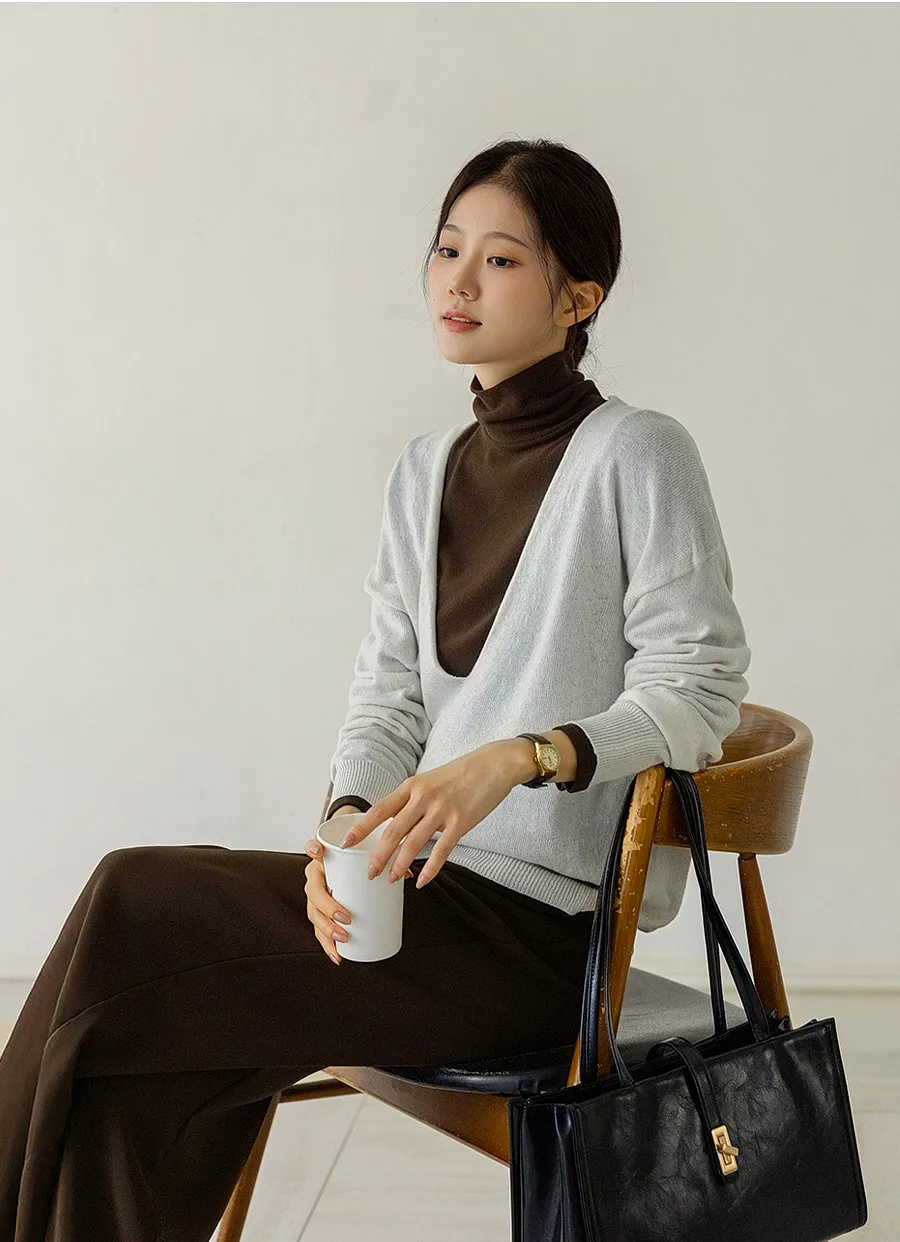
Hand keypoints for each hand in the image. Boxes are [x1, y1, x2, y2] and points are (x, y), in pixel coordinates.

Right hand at [303, 814, 412, 964]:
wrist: (352, 873)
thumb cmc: (358, 865)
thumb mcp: (370, 860)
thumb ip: (388, 860)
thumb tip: (405, 874)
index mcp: (325, 859)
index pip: (312, 849)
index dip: (313, 850)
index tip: (320, 853)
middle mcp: (316, 877)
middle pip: (314, 891)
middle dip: (328, 907)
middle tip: (346, 918)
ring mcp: (315, 896)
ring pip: (314, 913)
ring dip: (326, 929)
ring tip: (343, 938)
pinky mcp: (319, 914)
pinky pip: (318, 929)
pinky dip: (326, 944)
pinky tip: (336, 953)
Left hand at [336, 741, 520, 888]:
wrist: (494, 764)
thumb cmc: (461, 773)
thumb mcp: (430, 780)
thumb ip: (412, 801)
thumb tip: (394, 824)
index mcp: (412, 786)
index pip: (379, 809)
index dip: (361, 828)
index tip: (346, 843)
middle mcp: (423, 797)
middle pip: (393, 831)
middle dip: (378, 855)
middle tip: (370, 873)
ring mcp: (442, 810)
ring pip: (413, 843)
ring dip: (400, 864)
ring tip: (393, 879)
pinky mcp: (461, 822)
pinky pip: (441, 850)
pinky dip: (430, 869)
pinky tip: (422, 880)